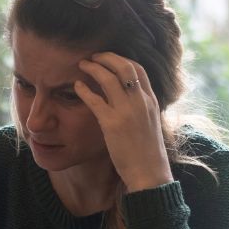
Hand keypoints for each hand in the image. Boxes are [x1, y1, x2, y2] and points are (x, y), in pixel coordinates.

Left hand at [74, 52, 172, 190]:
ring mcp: (126, 112)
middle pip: (124, 67)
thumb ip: (141, 108)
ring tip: (82, 65)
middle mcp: (140, 102)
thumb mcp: (150, 123)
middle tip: (93, 56)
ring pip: (109, 78)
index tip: (109, 58)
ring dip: (93, 68)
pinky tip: (77, 86)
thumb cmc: (147, 152)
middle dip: (107, 57)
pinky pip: (95, 100)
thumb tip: (130, 100)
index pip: (138, 69)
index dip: (122, 59)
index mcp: (151, 101)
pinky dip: (84, 89)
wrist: (150, 173)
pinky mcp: (112, 124)